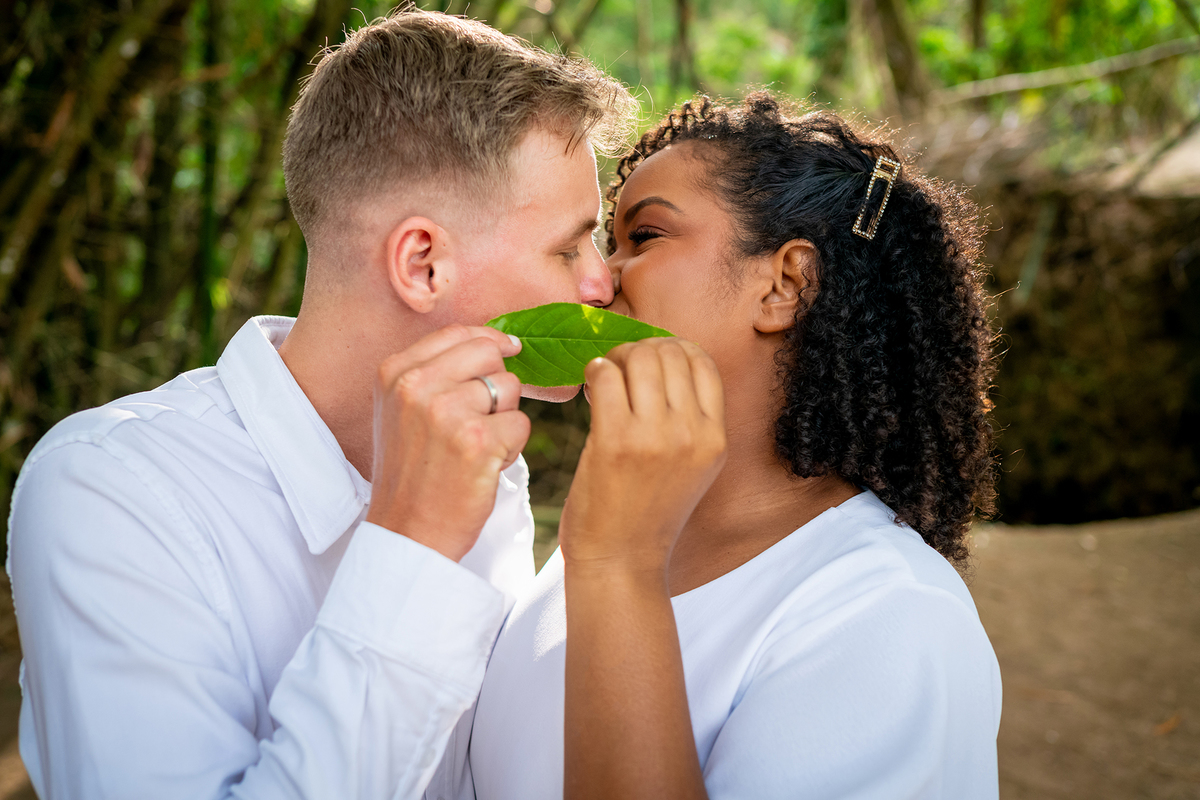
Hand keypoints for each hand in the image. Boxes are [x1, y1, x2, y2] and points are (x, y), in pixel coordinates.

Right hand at [365, 325, 529, 561]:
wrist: (406, 533)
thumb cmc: (411, 473)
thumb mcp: (401, 411)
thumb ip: (435, 372)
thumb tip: (495, 341)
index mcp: (395, 373)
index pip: (458, 333)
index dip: (490, 341)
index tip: (506, 352)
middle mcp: (416, 386)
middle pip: (489, 353)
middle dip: (497, 383)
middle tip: (480, 419)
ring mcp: (447, 412)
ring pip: (510, 388)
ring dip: (505, 418)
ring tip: (476, 447)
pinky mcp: (478, 442)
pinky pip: (522, 423)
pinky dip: (513, 447)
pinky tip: (485, 466)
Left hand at [560, 338, 725, 578]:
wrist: (621, 562)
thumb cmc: (647, 514)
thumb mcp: (691, 467)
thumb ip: (689, 420)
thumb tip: (662, 360)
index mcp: (715, 439)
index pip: (703, 362)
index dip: (673, 350)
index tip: (650, 363)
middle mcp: (692, 434)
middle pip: (670, 353)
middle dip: (640, 350)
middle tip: (620, 370)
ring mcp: (656, 437)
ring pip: (639, 358)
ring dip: (616, 359)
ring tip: (604, 379)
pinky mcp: (616, 441)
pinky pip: (605, 377)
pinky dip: (595, 372)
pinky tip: (590, 389)